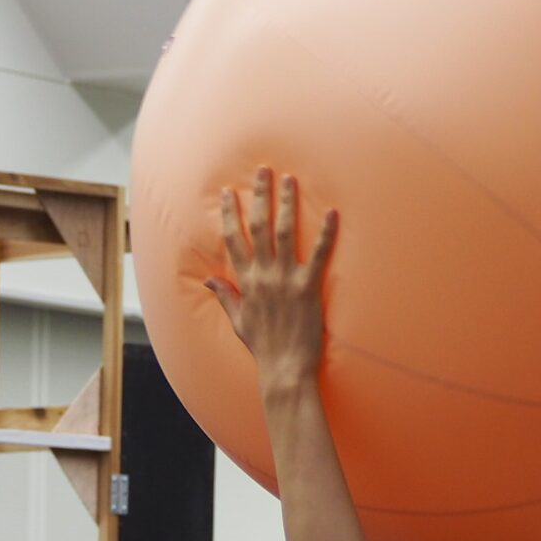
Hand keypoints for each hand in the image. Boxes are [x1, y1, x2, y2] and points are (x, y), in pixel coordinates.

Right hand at [207, 169, 337, 390]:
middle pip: (258, 227)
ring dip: (287, 204)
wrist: (284, 369)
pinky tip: (332, 212)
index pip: (233, 240)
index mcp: (246, 282)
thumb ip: (226, 296)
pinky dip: (326, 233)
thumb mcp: (239, 321)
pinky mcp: (308, 288)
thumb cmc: (263, 347)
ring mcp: (285, 280)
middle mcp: (263, 276)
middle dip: (260, 196)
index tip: (228, 192)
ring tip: (291, 179)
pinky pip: (318, 255)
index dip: (230, 214)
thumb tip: (208, 279)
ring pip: (284, 233)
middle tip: (264, 171)